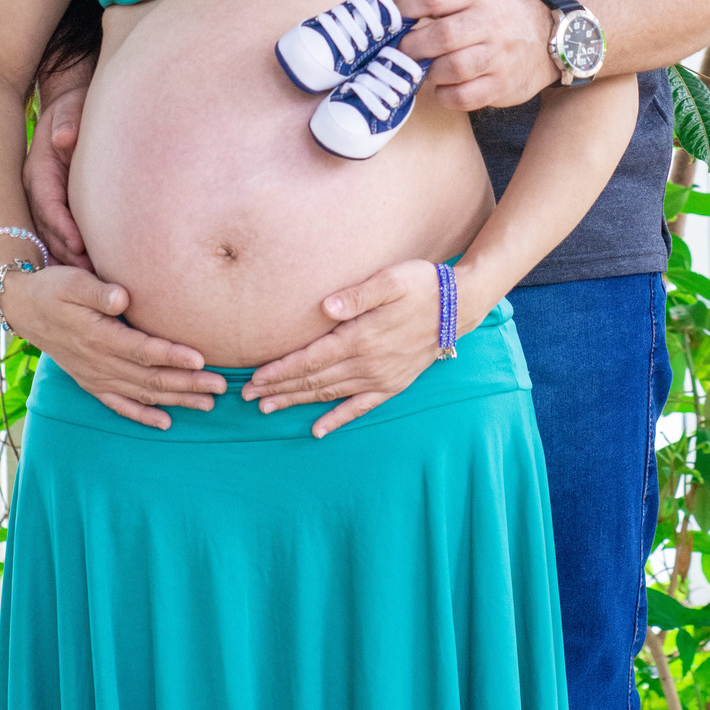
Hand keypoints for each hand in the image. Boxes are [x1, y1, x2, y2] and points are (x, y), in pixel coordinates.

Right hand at [0, 265, 226, 429]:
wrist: (24, 308)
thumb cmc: (53, 288)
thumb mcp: (72, 282)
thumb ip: (98, 291)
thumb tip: (123, 298)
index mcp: (99, 337)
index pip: (143, 351)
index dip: (173, 356)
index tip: (202, 359)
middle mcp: (99, 363)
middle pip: (151, 378)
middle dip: (188, 384)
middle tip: (221, 388)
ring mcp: (95, 376)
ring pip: (142, 394)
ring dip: (176, 400)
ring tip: (208, 405)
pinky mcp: (91, 382)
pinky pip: (119, 405)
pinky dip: (142, 415)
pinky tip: (165, 423)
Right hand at [23, 87, 90, 268]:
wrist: (67, 109)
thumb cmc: (70, 109)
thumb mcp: (68, 110)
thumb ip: (67, 123)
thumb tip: (64, 137)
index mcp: (37, 170)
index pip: (46, 203)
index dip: (61, 225)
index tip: (79, 244)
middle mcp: (36, 189)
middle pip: (47, 228)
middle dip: (66, 252)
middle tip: (89, 275)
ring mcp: (43, 200)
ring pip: (51, 237)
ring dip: (69, 259)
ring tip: (92, 282)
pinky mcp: (54, 207)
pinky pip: (58, 235)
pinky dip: (70, 254)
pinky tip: (89, 275)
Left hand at [242, 260, 444, 439]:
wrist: (460, 307)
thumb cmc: (422, 285)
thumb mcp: (391, 280)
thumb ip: (358, 295)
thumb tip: (326, 308)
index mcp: (361, 337)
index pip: (310, 359)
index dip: (280, 370)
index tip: (254, 379)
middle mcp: (367, 363)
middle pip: (314, 380)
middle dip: (279, 389)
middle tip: (249, 397)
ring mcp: (380, 378)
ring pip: (330, 395)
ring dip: (298, 402)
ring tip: (269, 409)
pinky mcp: (393, 385)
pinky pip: (360, 407)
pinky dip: (337, 419)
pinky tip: (318, 430)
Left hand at [396, 0, 555, 109]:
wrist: (545, 35)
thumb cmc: (494, 10)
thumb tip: (392, 9)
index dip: (405, 8)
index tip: (392, 19)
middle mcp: (491, 22)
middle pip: (442, 36)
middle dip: (412, 47)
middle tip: (401, 51)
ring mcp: (499, 55)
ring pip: (453, 68)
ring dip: (429, 72)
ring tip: (424, 68)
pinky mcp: (502, 85)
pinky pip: (465, 97)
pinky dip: (445, 95)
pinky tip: (442, 86)